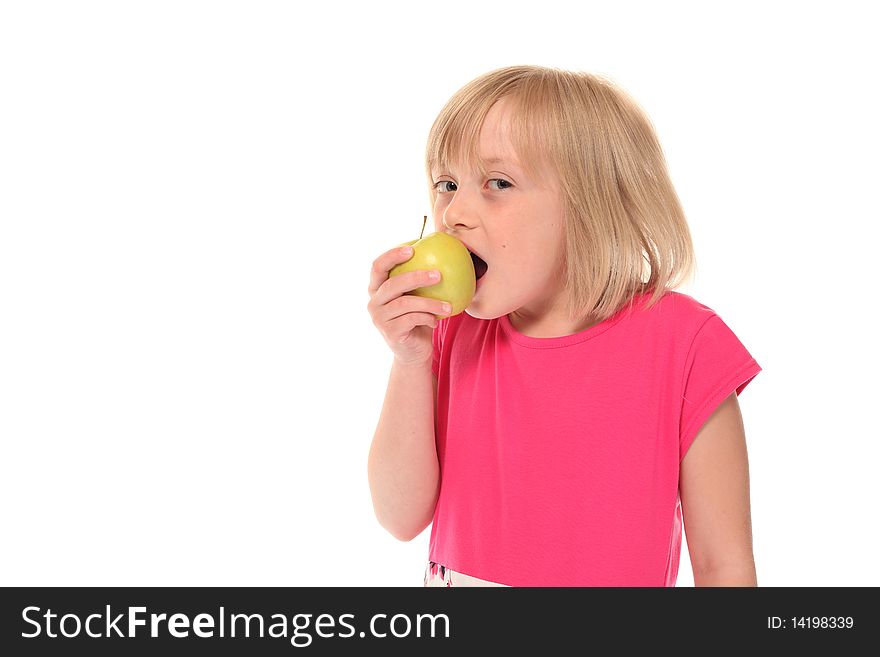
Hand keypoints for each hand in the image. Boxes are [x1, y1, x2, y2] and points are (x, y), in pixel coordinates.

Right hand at [367, 246, 450, 365]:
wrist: (413, 351)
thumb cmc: (417, 318)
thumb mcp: (417, 297)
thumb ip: (419, 280)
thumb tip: (442, 253)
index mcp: (377, 288)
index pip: (377, 266)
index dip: (391, 255)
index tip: (412, 248)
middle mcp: (374, 302)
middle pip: (392, 284)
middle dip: (416, 277)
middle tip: (438, 274)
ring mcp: (379, 318)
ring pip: (406, 303)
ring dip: (430, 302)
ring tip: (448, 305)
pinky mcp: (390, 332)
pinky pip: (412, 319)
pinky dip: (428, 318)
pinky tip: (437, 320)